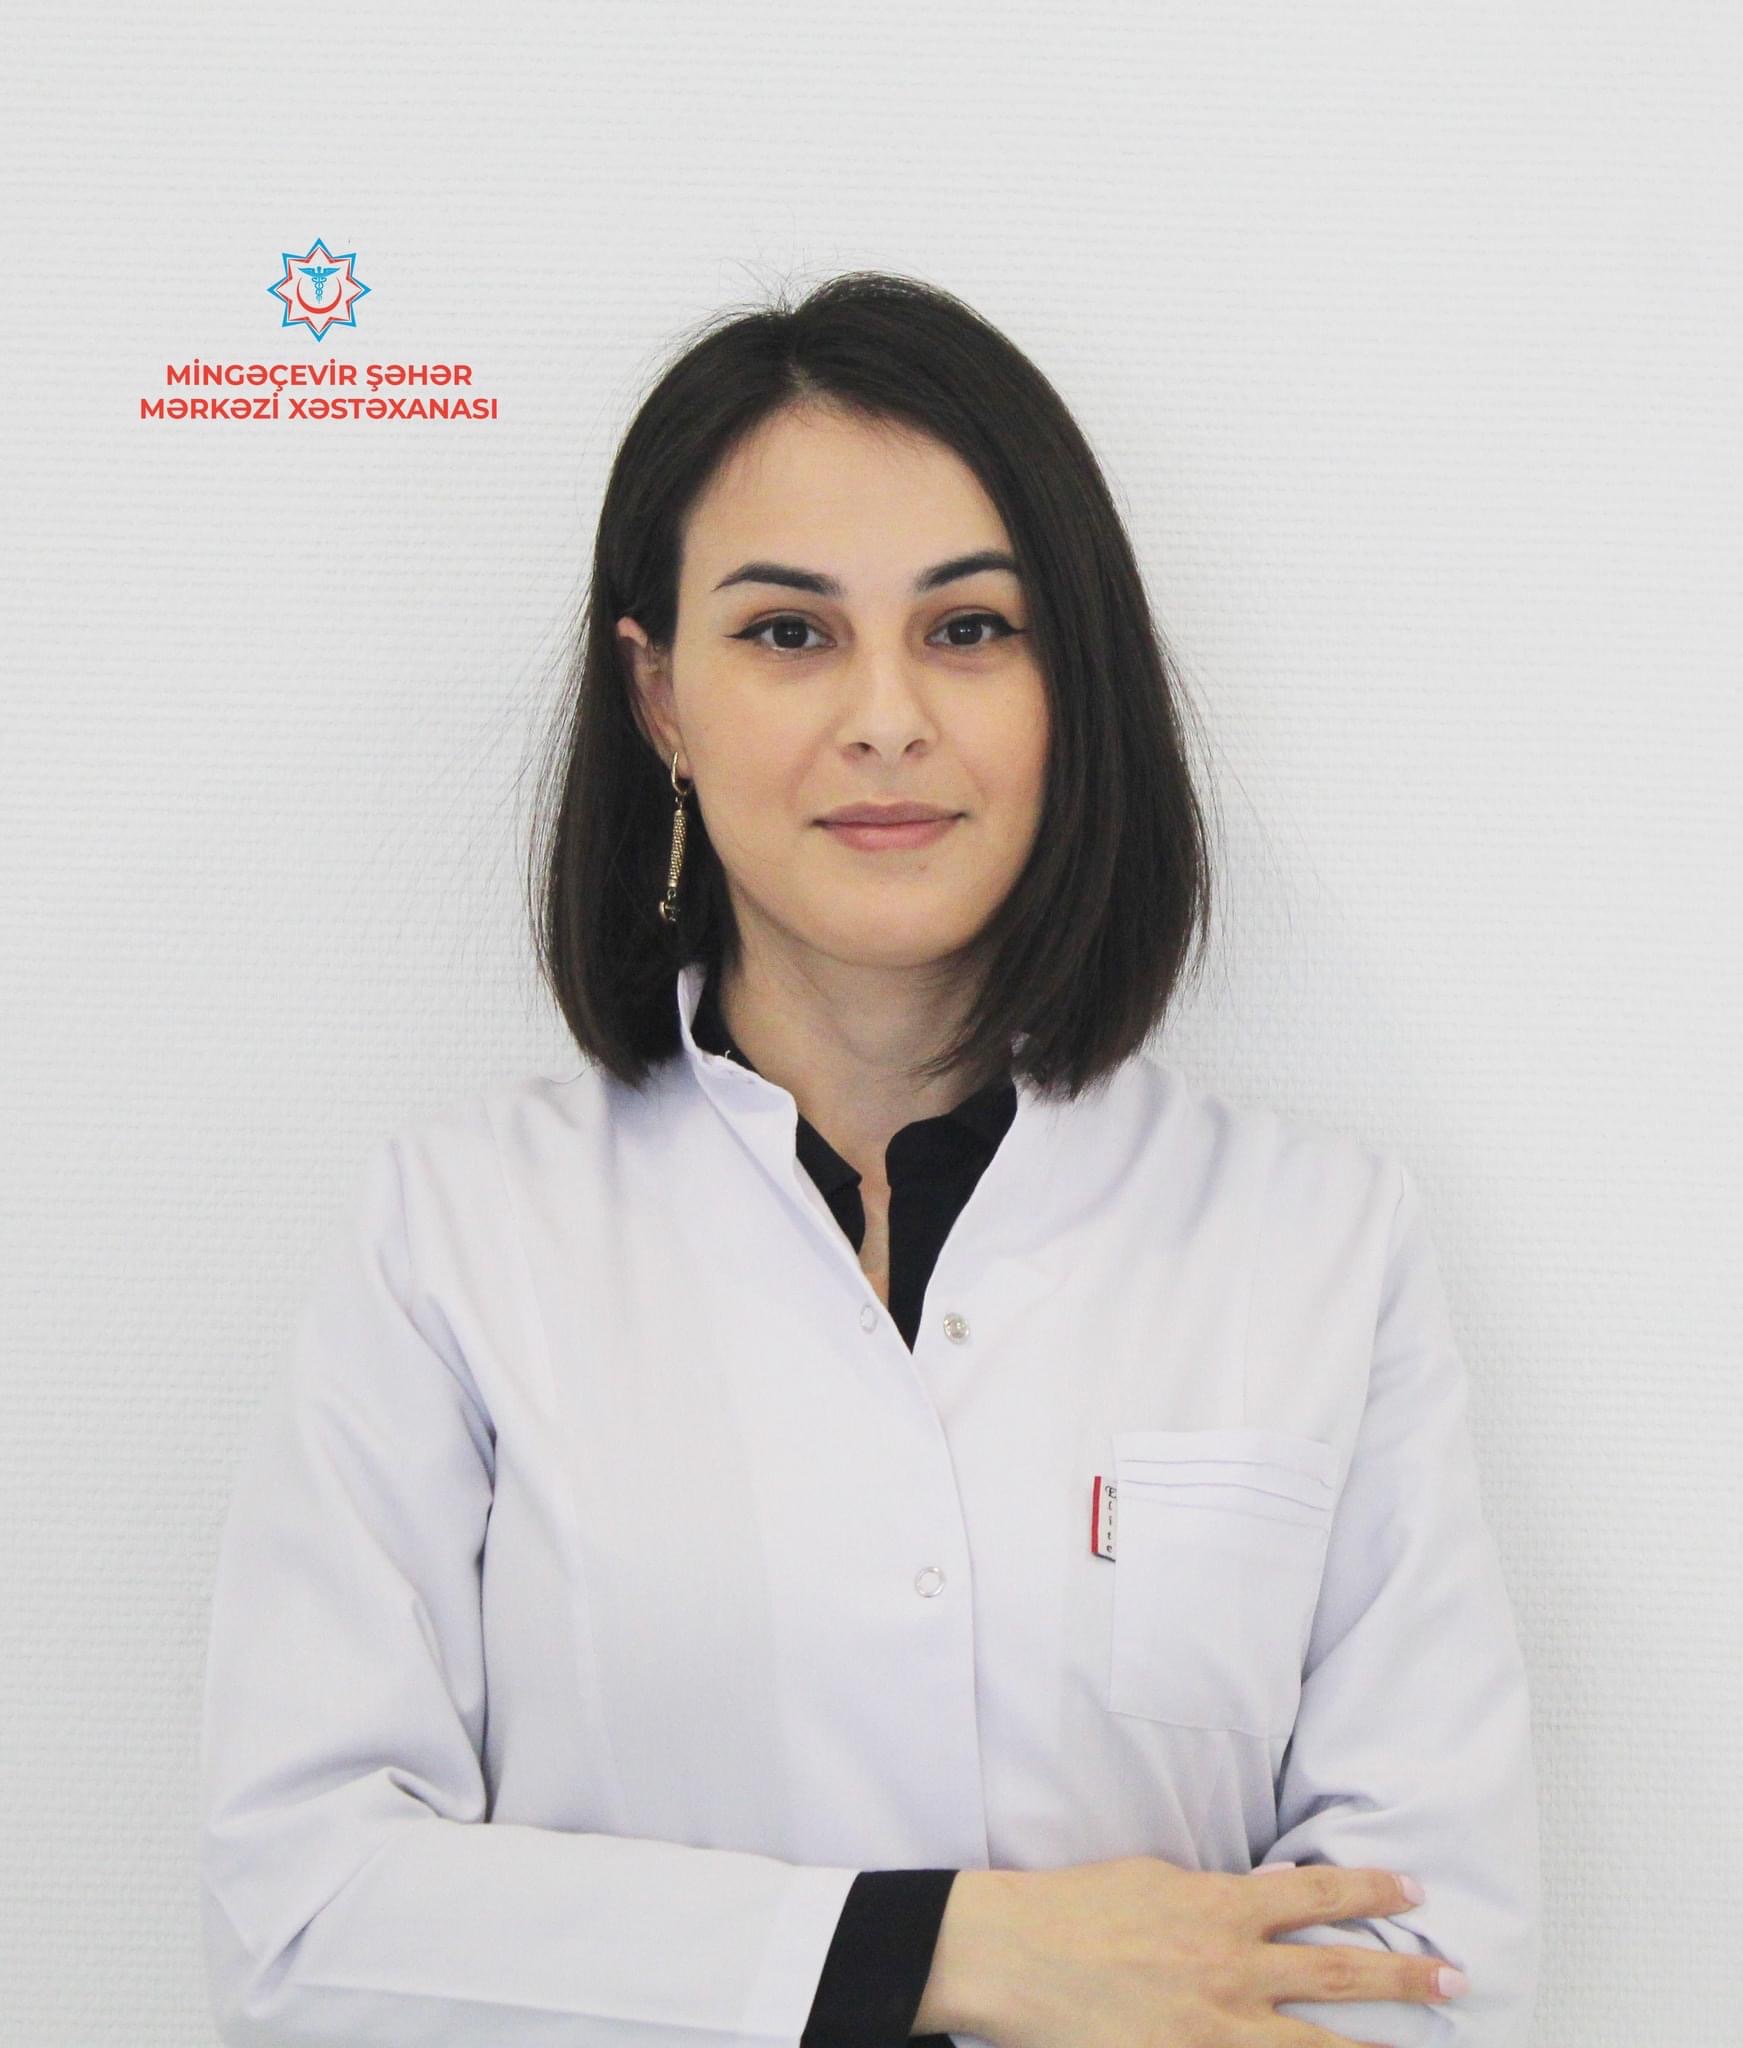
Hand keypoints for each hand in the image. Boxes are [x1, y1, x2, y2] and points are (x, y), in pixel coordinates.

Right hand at [917, 1856, 1464, 2045]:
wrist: (1015, 1955)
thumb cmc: (1077, 1907)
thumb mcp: (1156, 1880)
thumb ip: (1220, 1897)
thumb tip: (1275, 1898)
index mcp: (1220, 1909)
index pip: (1316, 1895)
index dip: (1370, 1888)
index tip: (1414, 1888)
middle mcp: (1230, 1971)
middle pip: (1336, 1972)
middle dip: (1403, 1976)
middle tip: (1456, 1980)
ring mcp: (1212, 2030)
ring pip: (1315, 2047)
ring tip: (1423, 2047)